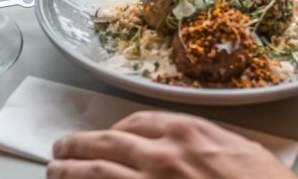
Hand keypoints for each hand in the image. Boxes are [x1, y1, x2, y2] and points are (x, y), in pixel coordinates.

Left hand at [50, 111, 297, 178]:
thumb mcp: (241, 152)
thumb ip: (205, 145)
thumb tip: (186, 148)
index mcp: (186, 132)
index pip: (135, 123)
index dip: (114, 131)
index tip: (107, 136)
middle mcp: (161, 156)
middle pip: (105, 145)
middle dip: (79, 146)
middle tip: (62, 148)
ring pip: (95, 174)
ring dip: (69, 171)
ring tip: (55, 170)